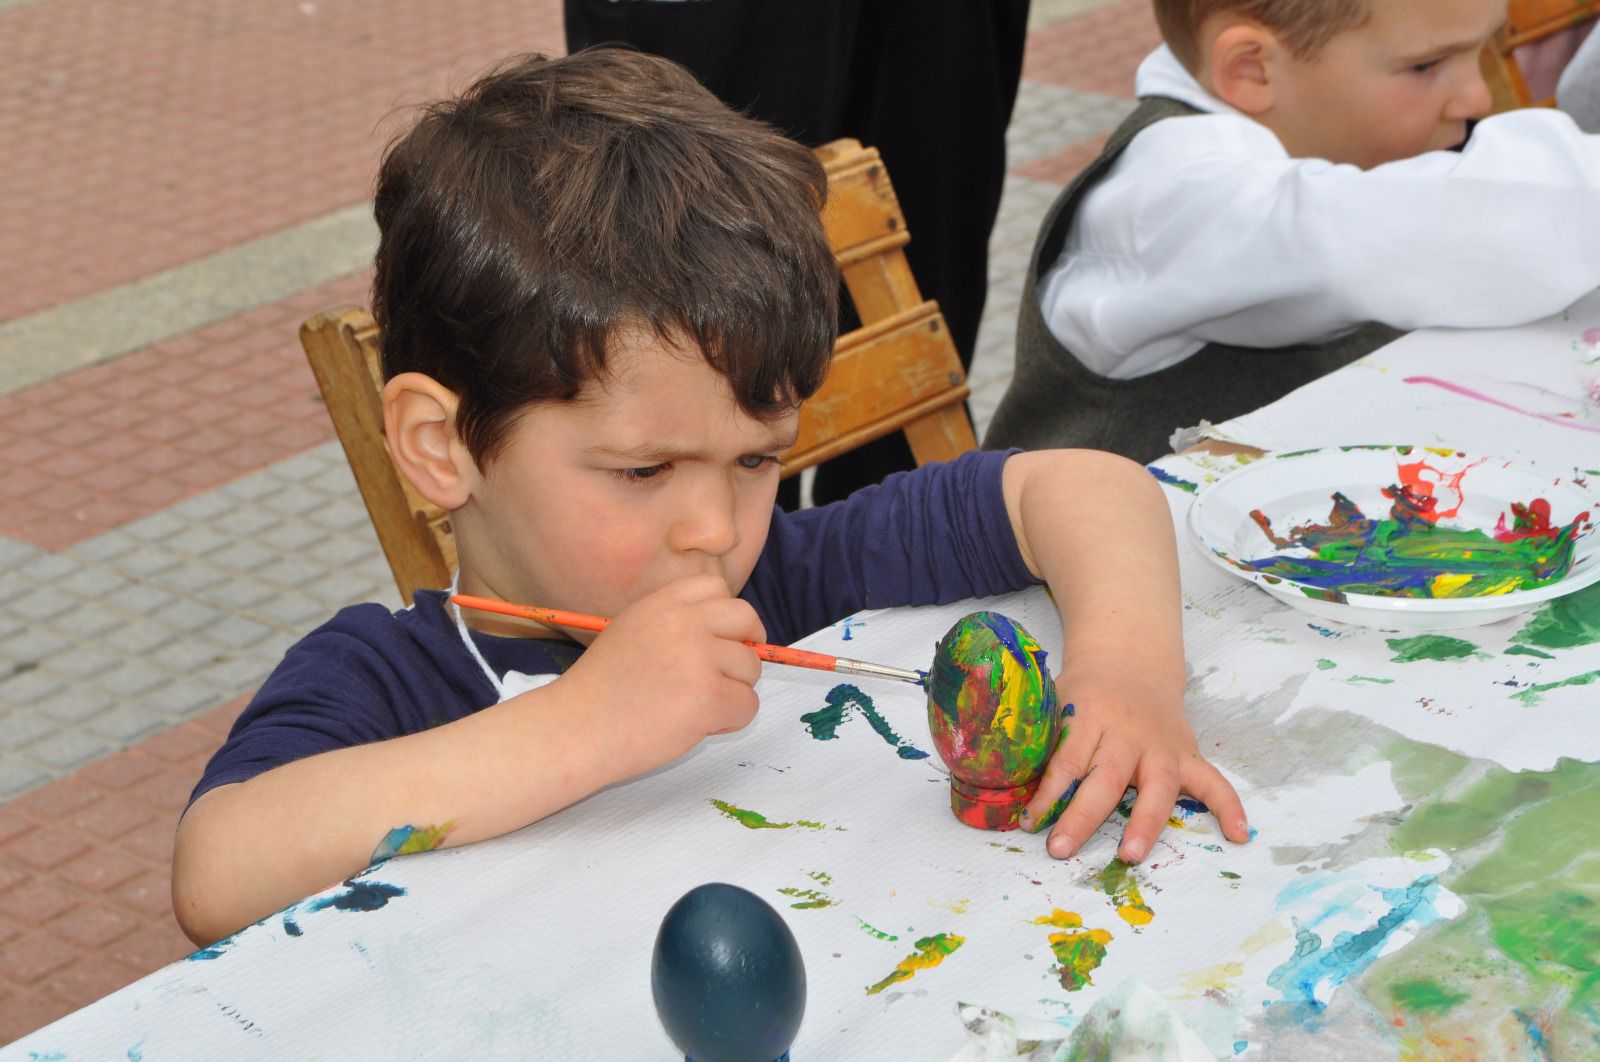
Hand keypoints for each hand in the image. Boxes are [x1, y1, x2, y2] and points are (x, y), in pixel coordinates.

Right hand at [558, 575, 766, 780]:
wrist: (575, 729)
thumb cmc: (600, 692)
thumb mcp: (632, 632)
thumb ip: (674, 625)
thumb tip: (732, 638)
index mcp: (661, 603)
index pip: (717, 588)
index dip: (724, 617)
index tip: (719, 640)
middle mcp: (683, 622)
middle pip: (746, 618)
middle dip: (747, 645)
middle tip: (728, 673)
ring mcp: (698, 657)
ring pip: (750, 667)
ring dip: (733, 690)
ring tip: (695, 706)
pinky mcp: (709, 695)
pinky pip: (748, 704)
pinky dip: (730, 720)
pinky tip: (697, 725)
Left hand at [1018, 660, 1247, 861]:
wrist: (1129, 661)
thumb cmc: (1083, 693)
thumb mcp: (1054, 701)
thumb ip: (1037, 738)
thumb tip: (1001, 781)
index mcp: (1090, 715)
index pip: (1067, 758)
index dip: (1047, 792)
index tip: (1029, 822)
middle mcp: (1128, 732)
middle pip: (1107, 777)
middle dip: (1083, 815)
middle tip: (1061, 848)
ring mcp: (1162, 745)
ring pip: (1158, 785)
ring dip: (1145, 821)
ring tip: (1131, 855)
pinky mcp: (1188, 755)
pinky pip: (1214, 781)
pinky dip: (1229, 806)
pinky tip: (1239, 835)